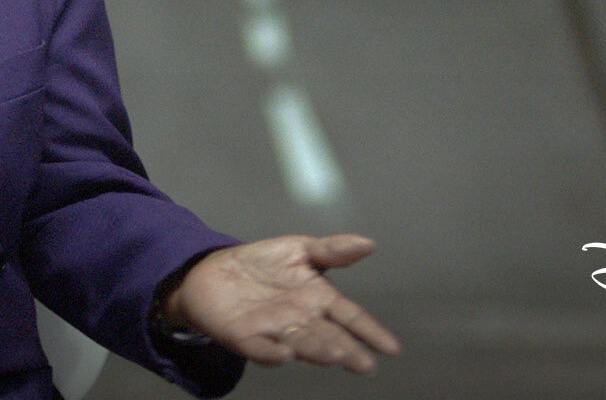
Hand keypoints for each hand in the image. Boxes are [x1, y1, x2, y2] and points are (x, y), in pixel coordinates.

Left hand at [163, 234, 400, 375]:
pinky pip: (260, 348)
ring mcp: (274, 331)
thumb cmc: (263, 265)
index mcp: (318, 299)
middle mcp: (301, 320)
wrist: (214, 271)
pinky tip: (284, 353)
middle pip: (328, 336)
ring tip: (335, 355)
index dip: (370, 332)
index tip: (392, 349)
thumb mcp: (299, 249)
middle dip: (346, 350)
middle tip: (363, 363)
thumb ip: (332, 250)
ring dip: (317, 350)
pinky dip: (271, 353)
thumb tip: (370, 243)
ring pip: (300, 344)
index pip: (350, 317)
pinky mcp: (245, 337)